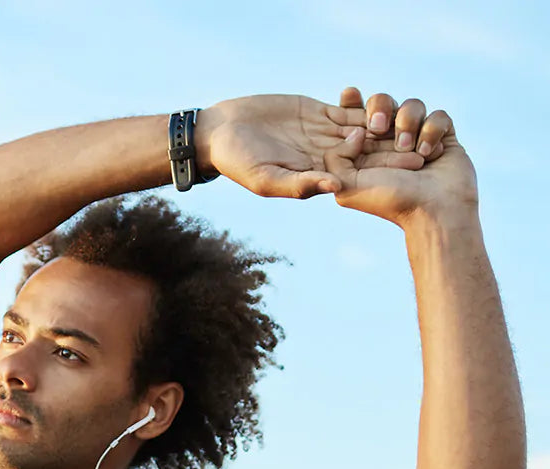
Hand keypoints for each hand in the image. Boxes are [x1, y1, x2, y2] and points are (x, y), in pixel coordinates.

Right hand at [198, 93, 422, 199]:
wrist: (221, 132)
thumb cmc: (237, 161)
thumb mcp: (265, 178)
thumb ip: (299, 184)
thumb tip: (335, 187)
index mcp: (316, 176)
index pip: (360, 173)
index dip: (388, 169)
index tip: (416, 165)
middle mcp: (324, 156)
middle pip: (369, 152)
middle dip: (396, 148)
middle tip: (429, 143)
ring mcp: (323, 134)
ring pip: (363, 129)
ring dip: (387, 125)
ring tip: (414, 120)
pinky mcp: (317, 113)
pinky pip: (348, 109)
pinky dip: (366, 104)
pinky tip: (388, 101)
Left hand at [324, 87, 478, 226]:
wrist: (433, 211)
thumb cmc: (389, 200)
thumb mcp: (346, 186)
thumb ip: (335, 159)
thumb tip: (355, 132)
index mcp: (364, 150)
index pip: (355, 116)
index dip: (351, 102)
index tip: (348, 93)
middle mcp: (389, 141)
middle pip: (383, 102)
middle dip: (380, 108)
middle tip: (379, 127)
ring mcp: (418, 137)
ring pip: (412, 105)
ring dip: (408, 123)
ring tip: (408, 149)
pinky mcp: (442, 137)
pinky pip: (439, 115)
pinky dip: (432, 131)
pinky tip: (429, 154)